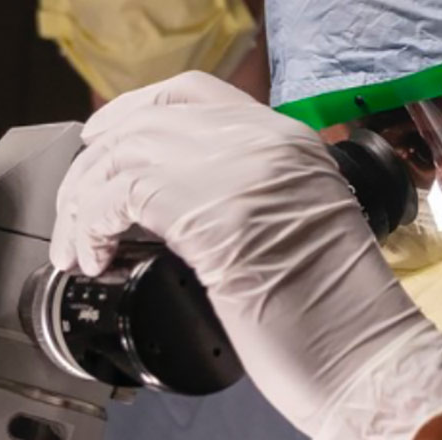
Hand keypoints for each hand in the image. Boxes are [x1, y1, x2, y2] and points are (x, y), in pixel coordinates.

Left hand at [52, 72, 441, 437]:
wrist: (361, 349)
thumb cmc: (332, 307)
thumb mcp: (293, 221)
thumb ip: (242, 188)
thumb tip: (165, 193)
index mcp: (287, 140)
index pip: (193, 91)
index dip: (136, 107)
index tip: (104, 135)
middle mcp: (260, 141)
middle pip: (146, 117)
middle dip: (96, 160)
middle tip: (80, 202)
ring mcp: (236, 170)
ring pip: (123, 154)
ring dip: (85, 202)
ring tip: (82, 247)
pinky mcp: (207, 210)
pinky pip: (116, 196)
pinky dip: (91, 227)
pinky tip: (96, 257)